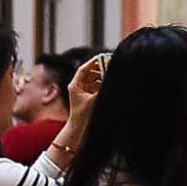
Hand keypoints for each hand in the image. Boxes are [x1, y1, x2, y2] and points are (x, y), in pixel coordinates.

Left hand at [47, 52, 109, 166]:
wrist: (79, 129)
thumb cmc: (84, 115)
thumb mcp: (96, 99)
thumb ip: (104, 86)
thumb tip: (111, 77)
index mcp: (75, 85)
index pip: (84, 69)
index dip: (93, 62)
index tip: (102, 57)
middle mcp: (77, 86)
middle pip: (88, 72)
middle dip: (99, 68)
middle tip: (109, 64)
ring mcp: (82, 91)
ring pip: (92, 78)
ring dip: (101, 75)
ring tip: (110, 74)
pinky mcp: (87, 95)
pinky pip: (95, 85)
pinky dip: (101, 83)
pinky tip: (108, 83)